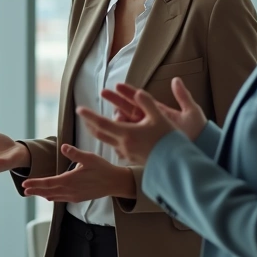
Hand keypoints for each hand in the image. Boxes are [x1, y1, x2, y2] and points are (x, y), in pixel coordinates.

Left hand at [20, 144, 134, 201]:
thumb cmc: (103, 168)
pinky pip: (62, 199)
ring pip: (54, 196)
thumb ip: (75, 153)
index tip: (25, 184)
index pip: (48, 183)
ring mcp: (74, 196)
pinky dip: (53, 197)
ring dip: (42, 194)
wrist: (115, 183)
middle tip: (24, 190)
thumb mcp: (89, 158)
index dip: (36, 183)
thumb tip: (64, 147)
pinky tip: (49, 196)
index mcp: (70, 180)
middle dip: (35, 190)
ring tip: (33, 193)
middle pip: (48, 191)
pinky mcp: (78, 198)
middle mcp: (70, 190)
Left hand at [80, 80, 199, 164]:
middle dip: (89, 124)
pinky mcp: (133, 159)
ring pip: (107, 141)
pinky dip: (111, 139)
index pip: (101, 123)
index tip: (79, 109)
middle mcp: (123, 145)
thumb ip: (147, 103)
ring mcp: (127, 153)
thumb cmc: (169, 139)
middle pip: (100, 134)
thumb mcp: (160, 117)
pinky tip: (113, 137)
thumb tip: (137, 92)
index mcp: (127, 133)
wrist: (177, 164)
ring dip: (99, 131)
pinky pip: (117, 148)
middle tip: (83, 116)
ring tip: (95, 124)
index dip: (89, 116)